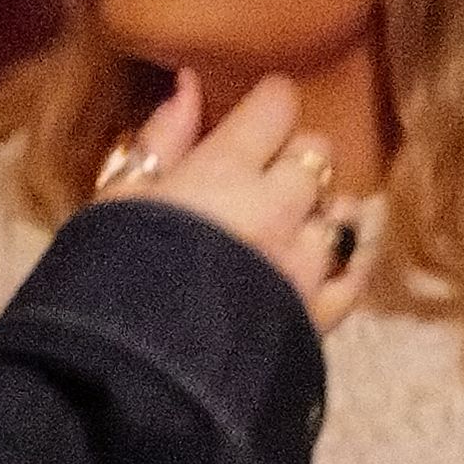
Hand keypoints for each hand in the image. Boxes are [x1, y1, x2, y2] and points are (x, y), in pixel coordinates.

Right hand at [98, 68, 374, 330]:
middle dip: (294, 158)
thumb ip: (162, 139)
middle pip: (316, 153)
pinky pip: (355, 274)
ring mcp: (305, 264)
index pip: (276, 106)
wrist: (132, 379)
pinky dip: (345, 263)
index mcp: (223, 172)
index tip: (258, 114)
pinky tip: (324, 263)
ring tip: (291, 226)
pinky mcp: (319, 315)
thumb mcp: (118, 201)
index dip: (269, 105)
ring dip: (322, 210)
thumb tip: (189, 84)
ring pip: (344, 210)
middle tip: (264, 178)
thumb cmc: (109, 280)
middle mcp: (277, 208)